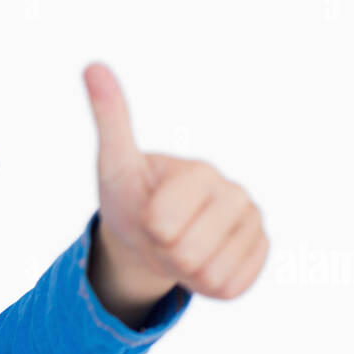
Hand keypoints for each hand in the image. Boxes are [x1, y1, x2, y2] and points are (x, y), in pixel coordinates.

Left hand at [84, 63, 268, 302]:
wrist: (153, 233)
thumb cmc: (132, 196)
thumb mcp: (115, 163)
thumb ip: (111, 119)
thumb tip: (92, 66)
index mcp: (200, 173)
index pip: (162, 224)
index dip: (148, 228)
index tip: (149, 213)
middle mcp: (236, 194)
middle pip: (187, 254)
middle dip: (164, 254)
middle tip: (163, 235)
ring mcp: (253, 224)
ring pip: (210, 276)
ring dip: (185, 273)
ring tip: (180, 247)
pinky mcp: (261, 252)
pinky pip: (231, 288)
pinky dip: (208, 286)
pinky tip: (202, 261)